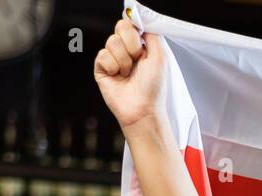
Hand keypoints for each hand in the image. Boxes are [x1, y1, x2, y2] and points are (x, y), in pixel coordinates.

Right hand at [94, 19, 167, 134]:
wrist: (142, 108)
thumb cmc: (153, 87)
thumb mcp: (160, 56)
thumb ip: (152, 35)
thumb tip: (139, 20)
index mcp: (140, 47)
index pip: (130, 24)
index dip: (134, 31)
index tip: (140, 43)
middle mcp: (126, 51)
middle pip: (120, 28)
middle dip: (131, 44)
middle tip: (137, 61)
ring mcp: (113, 59)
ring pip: (112, 42)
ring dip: (124, 59)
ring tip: (128, 73)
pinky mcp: (101, 68)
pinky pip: (102, 55)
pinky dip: (112, 66)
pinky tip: (118, 77)